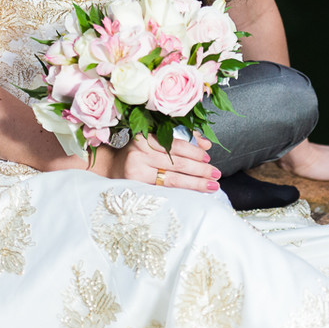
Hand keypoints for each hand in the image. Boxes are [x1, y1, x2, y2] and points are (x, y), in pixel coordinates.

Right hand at [99, 132, 220, 192]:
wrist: (112, 168)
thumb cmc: (139, 153)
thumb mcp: (156, 141)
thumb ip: (181, 138)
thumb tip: (205, 144)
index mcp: (145, 135)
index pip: (174, 143)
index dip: (194, 150)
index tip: (208, 156)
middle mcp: (139, 151)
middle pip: (176, 161)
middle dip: (200, 168)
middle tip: (216, 173)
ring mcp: (137, 168)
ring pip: (172, 177)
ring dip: (195, 182)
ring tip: (212, 185)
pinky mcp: (136, 184)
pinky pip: (165, 188)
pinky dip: (183, 190)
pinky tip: (196, 192)